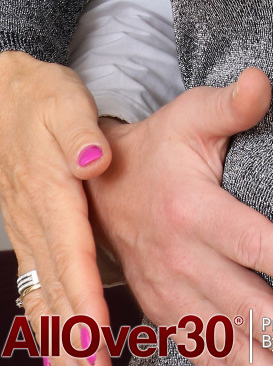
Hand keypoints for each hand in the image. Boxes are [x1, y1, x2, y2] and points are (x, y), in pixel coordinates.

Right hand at [0, 51, 115, 364]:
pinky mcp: (27, 233)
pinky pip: (34, 284)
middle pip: (57, 285)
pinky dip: (44, 318)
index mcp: (51, 193)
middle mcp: (36, 221)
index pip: (72, 253)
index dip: (85, 295)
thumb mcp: (66, 103)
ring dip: (60, 334)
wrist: (5, 97)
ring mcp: (27, 231)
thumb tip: (96, 160)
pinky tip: (56, 344)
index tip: (97, 332)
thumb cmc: (42, 99)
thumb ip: (81, 134)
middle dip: (75, 333)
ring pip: (43, 292)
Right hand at [86, 68, 272, 365]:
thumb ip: (232, 104)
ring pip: (223, 340)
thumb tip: (263, 81)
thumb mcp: (192, 114)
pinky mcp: (163, 311)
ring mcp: (167, 292)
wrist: (101, 186)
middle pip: (243, 306)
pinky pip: (198, 349)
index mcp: (190, 210)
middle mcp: (178, 259)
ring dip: (268, 363)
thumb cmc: (160, 145)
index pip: (251, 242)